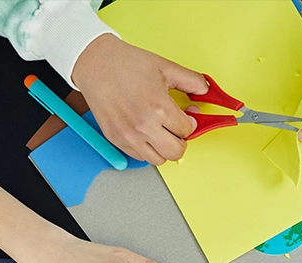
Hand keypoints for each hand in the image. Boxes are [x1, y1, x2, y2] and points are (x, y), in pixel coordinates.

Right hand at [72, 34, 205, 164]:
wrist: (95, 63)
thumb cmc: (126, 64)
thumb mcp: (167, 68)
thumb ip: (192, 81)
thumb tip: (206, 91)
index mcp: (158, 108)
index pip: (188, 130)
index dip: (191, 122)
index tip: (187, 115)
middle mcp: (142, 126)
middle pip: (175, 152)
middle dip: (182, 140)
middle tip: (178, 127)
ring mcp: (127, 135)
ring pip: (158, 160)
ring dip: (164, 148)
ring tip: (162, 131)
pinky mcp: (114, 138)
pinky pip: (139, 157)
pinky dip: (147, 149)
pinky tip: (147, 132)